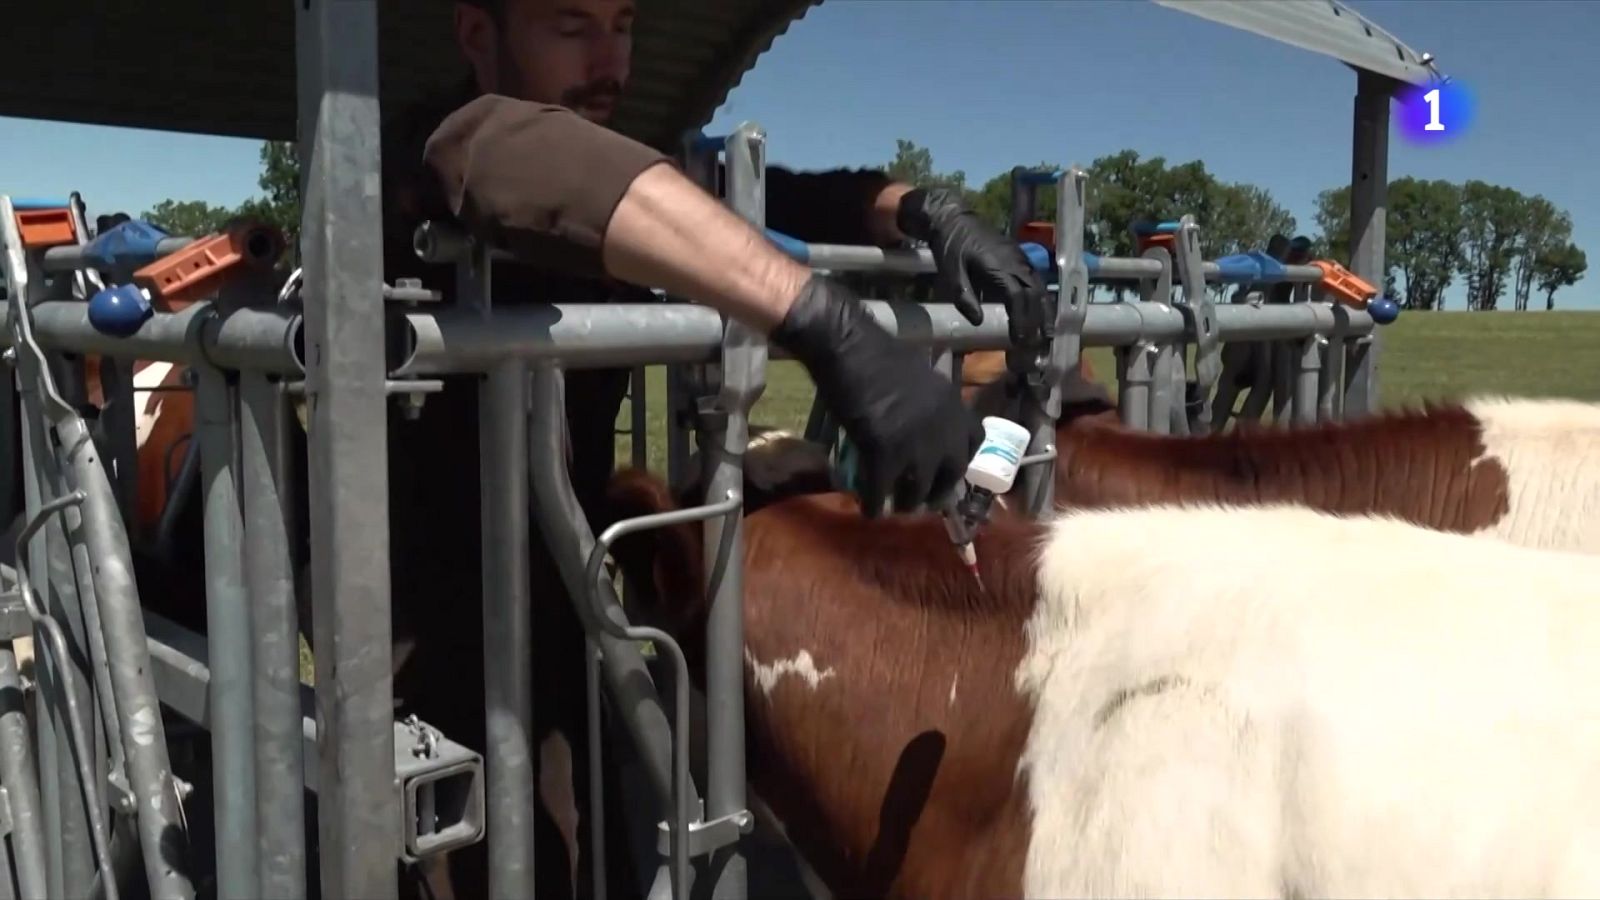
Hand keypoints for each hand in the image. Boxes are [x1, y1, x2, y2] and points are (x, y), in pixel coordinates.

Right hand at [770, 275, 982, 516]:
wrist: (848, 347)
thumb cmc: (876, 351)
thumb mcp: (919, 374)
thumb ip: (928, 400)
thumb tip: (920, 419)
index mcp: (953, 404)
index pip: (975, 439)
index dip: (962, 458)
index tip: (950, 467)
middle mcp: (942, 428)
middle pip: (951, 473)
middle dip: (938, 491)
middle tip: (924, 498)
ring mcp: (915, 444)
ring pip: (917, 490)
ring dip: (907, 503)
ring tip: (896, 507)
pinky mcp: (884, 453)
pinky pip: (881, 491)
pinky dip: (873, 504)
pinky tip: (868, 509)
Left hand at [897, 188, 1052, 348]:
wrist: (954, 219)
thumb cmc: (950, 247)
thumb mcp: (949, 273)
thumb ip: (963, 296)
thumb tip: (977, 321)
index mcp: (997, 265)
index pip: (1016, 297)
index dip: (1020, 320)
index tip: (1019, 341)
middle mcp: (1015, 262)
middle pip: (1033, 295)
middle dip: (1036, 322)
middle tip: (1035, 347)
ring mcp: (1021, 259)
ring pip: (1039, 289)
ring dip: (1044, 314)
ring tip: (1045, 338)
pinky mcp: (1021, 259)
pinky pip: (1037, 282)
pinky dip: (1042, 301)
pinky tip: (1042, 317)